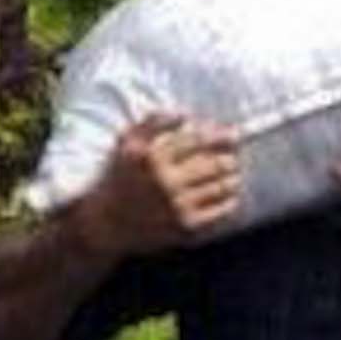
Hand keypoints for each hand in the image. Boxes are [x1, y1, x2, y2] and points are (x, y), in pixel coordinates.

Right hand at [59, 109, 241, 255]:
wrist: (106, 225)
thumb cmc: (118, 178)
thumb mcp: (125, 144)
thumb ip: (153, 122)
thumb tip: (185, 114)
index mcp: (152, 157)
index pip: (198, 140)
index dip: (220, 135)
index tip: (234, 134)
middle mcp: (166, 181)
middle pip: (216, 163)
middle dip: (230, 157)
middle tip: (232, 156)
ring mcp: (178, 205)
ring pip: (223, 185)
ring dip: (232, 177)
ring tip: (231, 174)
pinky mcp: (186, 226)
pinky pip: (221, 210)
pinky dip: (230, 200)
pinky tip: (227, 196)